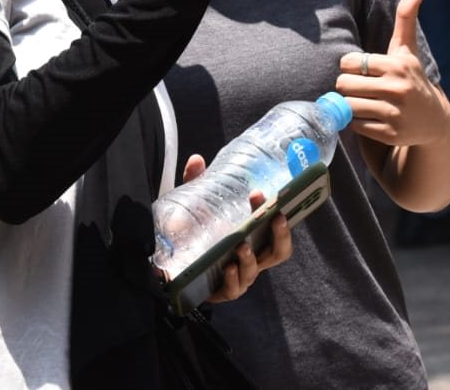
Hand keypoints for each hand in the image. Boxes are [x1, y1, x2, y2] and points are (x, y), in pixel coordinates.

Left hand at [180, 153, 291, 303]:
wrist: (168, 266)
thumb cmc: (193, 234)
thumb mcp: (196, 206)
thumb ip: (196, 183)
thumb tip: (197, 159)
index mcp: (253, 236)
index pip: (275, 225)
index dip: (279, 209)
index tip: (268, 192)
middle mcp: (251, 257)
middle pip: (279, 251)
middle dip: (280, 234)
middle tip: (274, 217)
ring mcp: (239, 275)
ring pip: (255, 270)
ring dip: (250, 257)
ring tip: (241, 245)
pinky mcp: (222, 291)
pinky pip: (233, 289)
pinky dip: (233, 279)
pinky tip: (227, 266)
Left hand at [335, 0, 449, 147]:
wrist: (434, 122)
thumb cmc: (411, 78)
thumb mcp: (407, 49)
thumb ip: (407, 16)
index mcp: (397, 65)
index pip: (348, 63)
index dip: (351, 67)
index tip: (364, 71)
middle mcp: (398, 89)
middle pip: (344, 85)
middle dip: (349, 87)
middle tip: (364, 89)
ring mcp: (395, 114)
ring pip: (348, 107)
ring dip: (353, 106)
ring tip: (369, 103)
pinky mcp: (390, 135)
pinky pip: (355, 126)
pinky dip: (360, 123)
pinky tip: (376, 118)